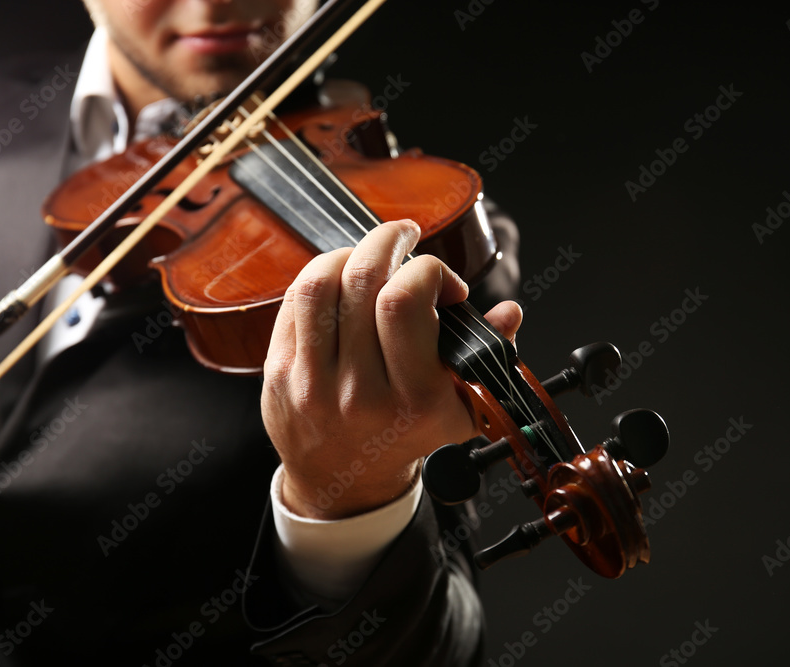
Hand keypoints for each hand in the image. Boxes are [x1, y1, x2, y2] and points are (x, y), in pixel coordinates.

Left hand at [261, 219, 521, 519]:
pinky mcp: (279, 374)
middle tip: (404, 236)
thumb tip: (510, 312)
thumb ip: (488, 355)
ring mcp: (312, 383)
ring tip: (369, 255)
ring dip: (349, 253)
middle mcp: (359, 392)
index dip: (428, 270)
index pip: (406, 301)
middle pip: (363, 282)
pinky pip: (292, 304)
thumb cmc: (406, 435)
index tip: (443, 283)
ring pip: (320, 285)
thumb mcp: (460, 408)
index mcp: (412, 399)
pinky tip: (340, 277)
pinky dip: (320, 277)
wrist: (343, 478)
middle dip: (388, 241)